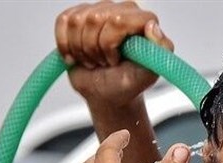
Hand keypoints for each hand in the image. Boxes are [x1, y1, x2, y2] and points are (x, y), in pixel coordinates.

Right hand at [55, 1, 173, 107]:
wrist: (107, 92)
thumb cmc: (128, 83)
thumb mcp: (148, 73)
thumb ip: (159, 50)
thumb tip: (152, 26)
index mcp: (142, 21)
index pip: (119, 20)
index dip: (110, 43)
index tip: (115, 60)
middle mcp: (123, 10)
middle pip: (95, 19)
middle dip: (95, 49)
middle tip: (104, 63)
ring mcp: (100, 10)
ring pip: (77, 21)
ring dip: (81, 49)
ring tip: (94, 60)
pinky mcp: (79, 15)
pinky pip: (63, 21)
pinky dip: (65, 45)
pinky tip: (77, 56)